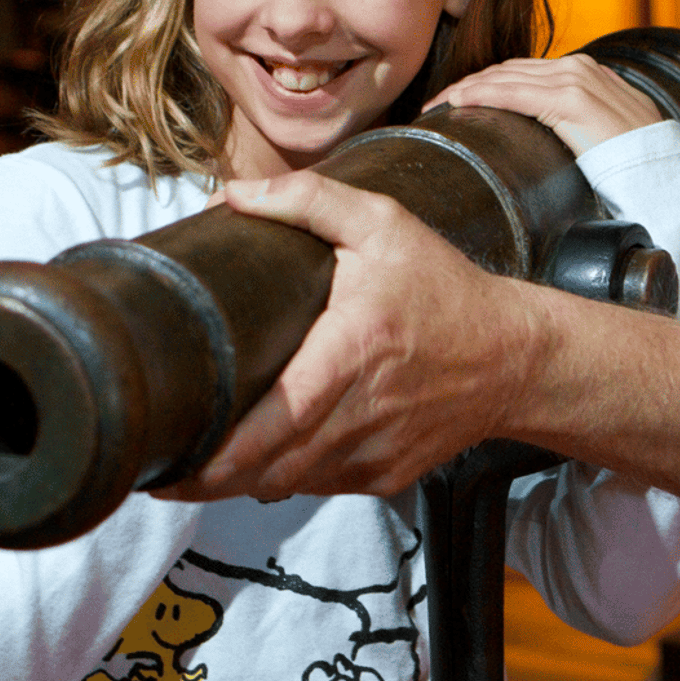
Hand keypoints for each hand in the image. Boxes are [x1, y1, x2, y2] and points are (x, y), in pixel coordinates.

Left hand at [155, 170, 544, 501]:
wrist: (515, 356)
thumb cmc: (445, 288)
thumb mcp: (384, 225)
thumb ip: (308, 201)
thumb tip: (234, 193)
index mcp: (353, 350)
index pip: (273, 424)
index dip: (214, 459)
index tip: (165, 465)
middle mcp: (364, 411)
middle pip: (268, 470)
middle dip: (209, 480)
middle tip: (164, 470)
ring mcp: (377, 451)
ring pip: (290, 486)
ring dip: (244, 483)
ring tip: (203, 467)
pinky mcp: (387, 475)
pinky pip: (322, 486)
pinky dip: (288, 479)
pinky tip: (267, 459)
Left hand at [426, 54, 664, 155]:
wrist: (663, 174)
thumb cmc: (632, 163)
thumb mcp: (599, 133)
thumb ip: (573, 122)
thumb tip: (543, 132)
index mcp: (584, 72)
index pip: (522, 71)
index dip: (485, 83)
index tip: (455, 101)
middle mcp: (578, 68)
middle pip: (507, 69)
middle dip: (467, 84)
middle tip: (434, 104)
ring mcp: (576, 80)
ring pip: (504, 77)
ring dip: (465, 89)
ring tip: (437, 106)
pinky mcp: (571, 100)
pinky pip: (513, 92)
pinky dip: (481, 95)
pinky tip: (458, 104)